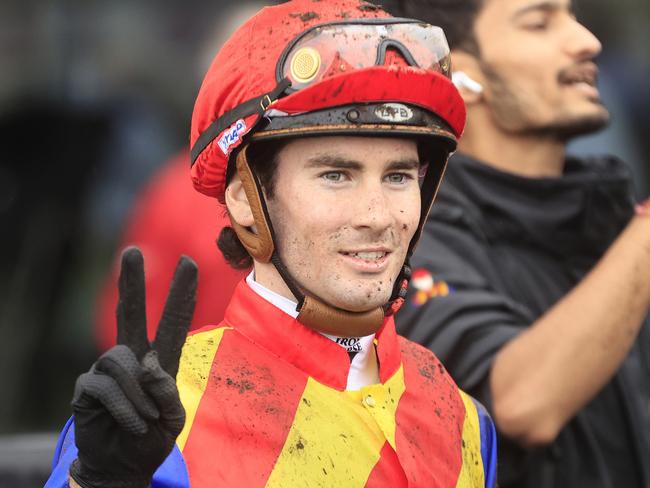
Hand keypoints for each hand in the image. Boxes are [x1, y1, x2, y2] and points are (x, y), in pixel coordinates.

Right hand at [69, 247, 196, 487]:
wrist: (122, 467)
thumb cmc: (152, 438)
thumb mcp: (174, 419)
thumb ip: (168, 391)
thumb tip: (149, 361)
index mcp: (159, 360)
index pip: (172, 321)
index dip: (181, 294)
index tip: (190, 263)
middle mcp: (132, 357)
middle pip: (131, 313)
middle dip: (132, 282)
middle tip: (132, 251)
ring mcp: (107, 370)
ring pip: (122, 357)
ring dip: (139, 394)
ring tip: (146, 419)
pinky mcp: (87, 386)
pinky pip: (106, 384)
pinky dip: (126, 407)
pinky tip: (132, 423)